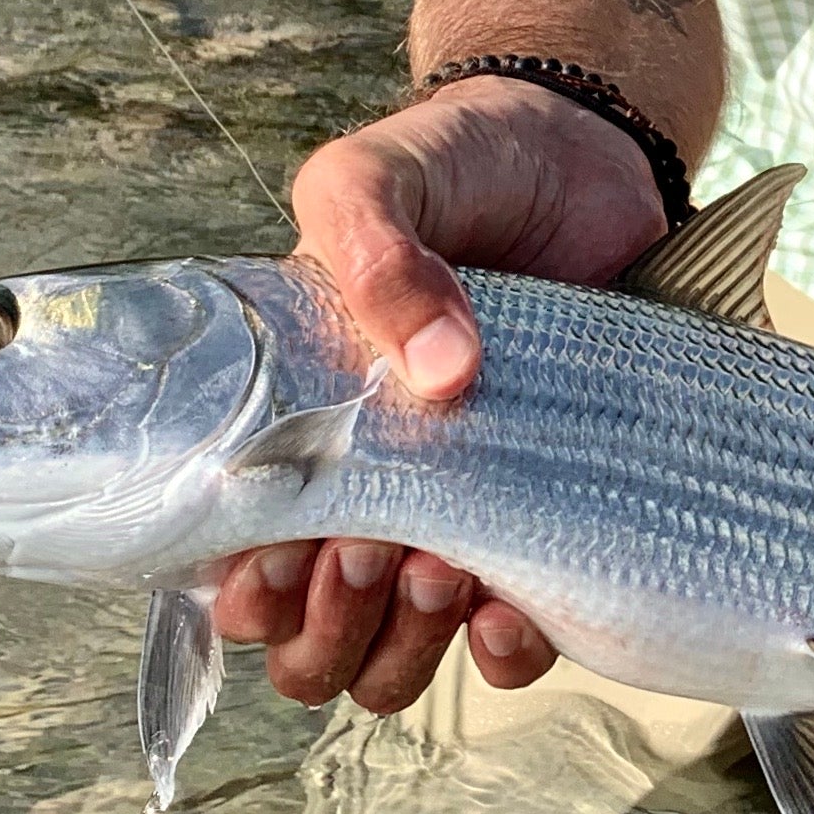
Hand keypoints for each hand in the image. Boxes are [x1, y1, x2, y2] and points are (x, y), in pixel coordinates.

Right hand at [214, 79, 664, 713]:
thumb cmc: (455, 169)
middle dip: (326, 623)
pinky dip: (505, 649)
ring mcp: (459, 515)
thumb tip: (443, 372)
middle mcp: (365, 491)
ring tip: (440, 570)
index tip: (285, 548)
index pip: (235, 559)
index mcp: (291, 425)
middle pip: (309, 640)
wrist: (579, 154)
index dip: (248, 588)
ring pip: (393, 659)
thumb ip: (375, 250)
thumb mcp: (376, 179)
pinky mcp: (549, 519)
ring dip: (403, 644)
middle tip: (370, 546)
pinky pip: (511, 641)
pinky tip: (511, 606)